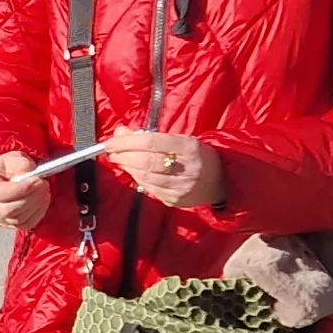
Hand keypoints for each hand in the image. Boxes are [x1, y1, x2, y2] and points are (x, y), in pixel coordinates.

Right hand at [0, 152, 50, 228]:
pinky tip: (42, 200)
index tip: (38, 181)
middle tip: (44, 185)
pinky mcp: (8, 224)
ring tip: (44, 190)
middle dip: (32, 198)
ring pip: (19, 218)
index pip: (1, 194)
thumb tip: (29, 171)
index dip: (22, 189)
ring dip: (37, 205)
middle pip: (10, 210)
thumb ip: (20, 163)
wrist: (4, 177)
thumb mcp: (12, 158)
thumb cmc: (6, 168)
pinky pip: (26, 224)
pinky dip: (38, 213)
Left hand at [102, 129, 227, 209]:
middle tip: (111, 151)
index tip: (111, 141)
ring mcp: (181, 187)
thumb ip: (149, 135)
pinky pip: (150, 189)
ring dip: (128, 168)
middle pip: (146, 162)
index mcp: (189, 147)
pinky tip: (134, 172)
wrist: (220, 180)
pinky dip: (138, 178)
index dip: (127, 142)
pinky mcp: (175, 200)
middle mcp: (187, 168)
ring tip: (120, 159)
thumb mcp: (178, 139)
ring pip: (146, 177)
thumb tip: (119, 132)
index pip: (152, 142)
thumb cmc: (196, 155)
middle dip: (124, 156)